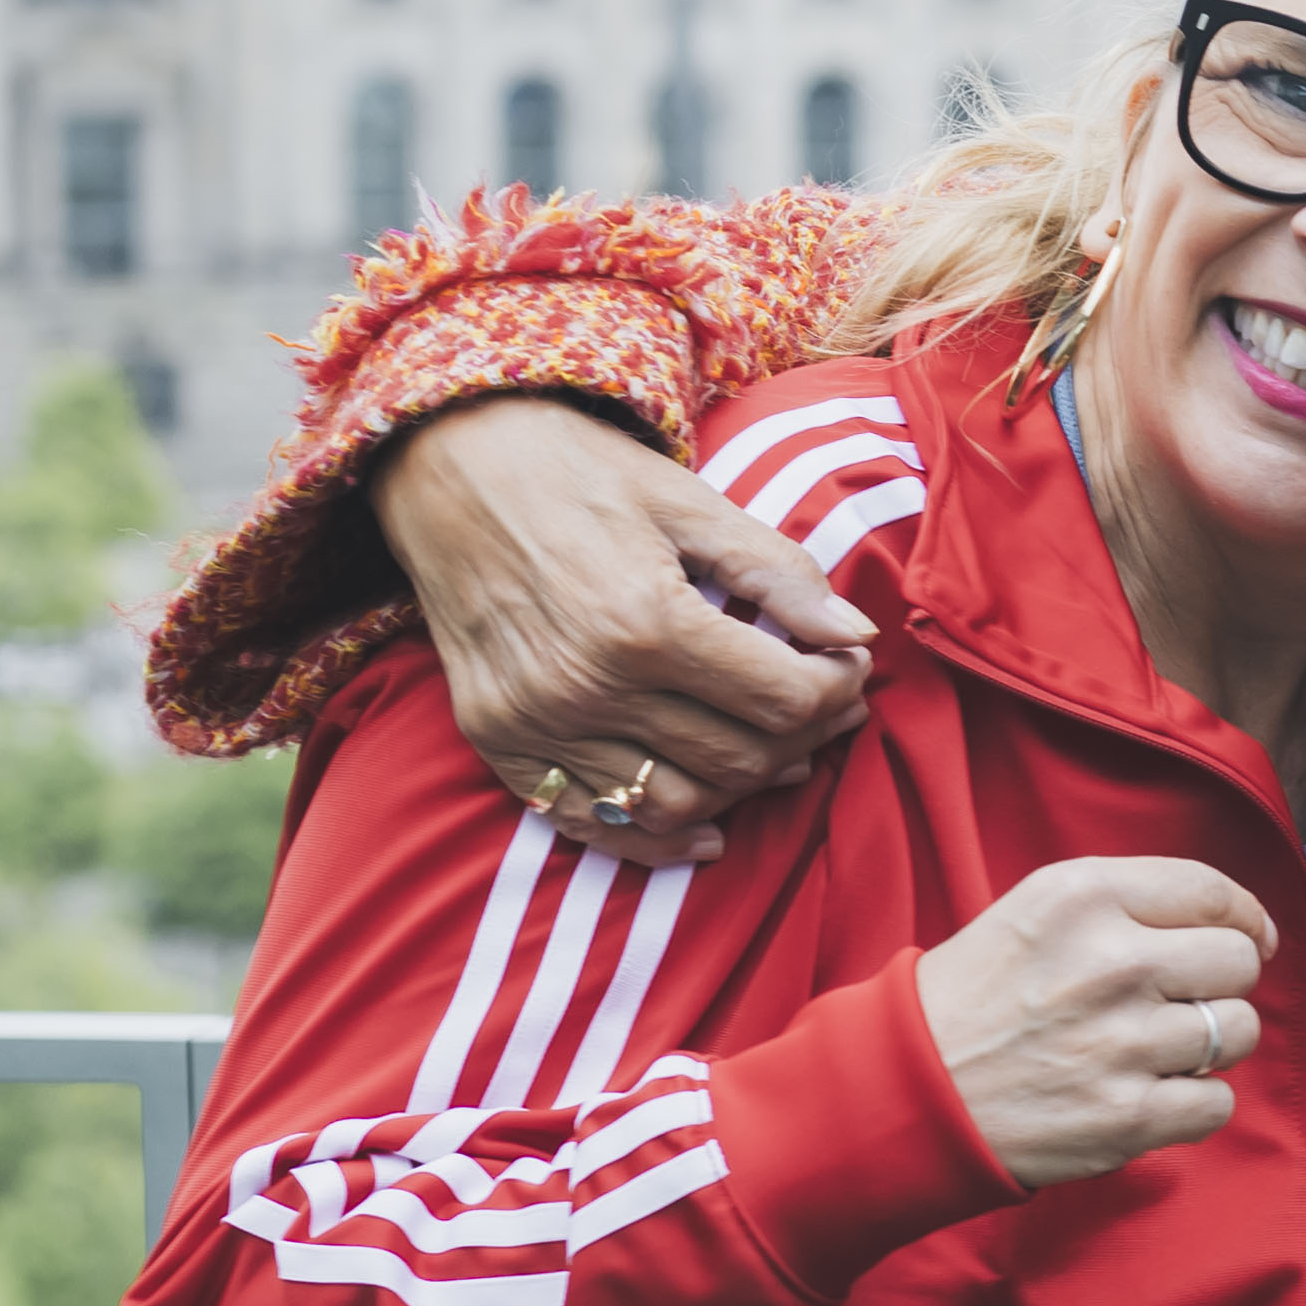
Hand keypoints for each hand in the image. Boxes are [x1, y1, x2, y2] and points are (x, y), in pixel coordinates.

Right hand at [373, 396, 882, 866]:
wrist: (447, 464)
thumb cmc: (579, 473)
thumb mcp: (690, 503)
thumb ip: (780, 574)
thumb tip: (859, 636)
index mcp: (647, 622)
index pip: (787, 701)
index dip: (839, 690)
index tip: (848, 665)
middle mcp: (588, 686)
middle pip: (741, 760)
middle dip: (804, 738)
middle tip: (825, 704)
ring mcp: (536, 723)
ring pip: (678, 804)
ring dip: (740, 788)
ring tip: (774, 750)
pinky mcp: (496, 741)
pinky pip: (590, 825)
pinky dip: (656, 841)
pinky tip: (706, 830)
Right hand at [915, 857, 1271, 1190]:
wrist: (909, 1088)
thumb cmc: (978, 997)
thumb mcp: (1036, 912)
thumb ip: (1128, 902)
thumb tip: (1239, 923)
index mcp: (1082, 898)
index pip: (1212, 892)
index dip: (1245, 918)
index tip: (1248, 938)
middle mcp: (1110, 962)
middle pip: (1239, 962)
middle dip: (1224, 983)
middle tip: (1184, 1000)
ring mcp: (1122, 1042)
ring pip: (1239, 1031)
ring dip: (1211, 1044)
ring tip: (1157, 1049)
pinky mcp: (1128, 1115)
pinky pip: (1218, 1102)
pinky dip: (1196, 1104)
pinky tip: (1152, 1094)